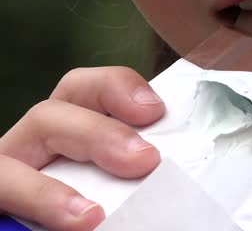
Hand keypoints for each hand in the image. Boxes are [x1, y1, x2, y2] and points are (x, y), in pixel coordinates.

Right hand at [0, 67, 164, 230]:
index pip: (84, 90)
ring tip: (92, 219)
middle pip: (49, 115)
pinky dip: (33, 206)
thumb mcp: (124, 190)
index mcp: (70, 134)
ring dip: (48, 190)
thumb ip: (142, 181)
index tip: (155, 110)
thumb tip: (181, 188)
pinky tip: (71, 225)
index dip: (116, 88)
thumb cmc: (104, 213)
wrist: (60, 230)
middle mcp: (30, 151)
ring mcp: (5, 178)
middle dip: (97, 133)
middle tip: (144, 161)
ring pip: (7, 163)